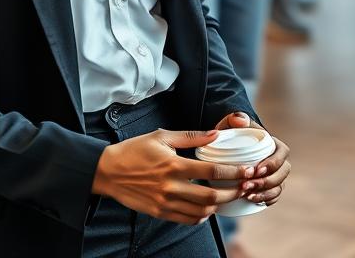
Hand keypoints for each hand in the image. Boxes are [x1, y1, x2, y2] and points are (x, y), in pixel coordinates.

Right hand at [91, 128, 254, 224]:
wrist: (107, 171)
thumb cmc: (135, 150)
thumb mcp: (163, 136)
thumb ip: (192, 137)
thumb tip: (216, 134)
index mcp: (174, 165)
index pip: (211, 171)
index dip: (233, 172)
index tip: (247, 170)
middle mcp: (170, 187)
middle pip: (210, 197)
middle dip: (231, 193)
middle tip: (244, 186)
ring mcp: (164, 203)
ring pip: (200, 212)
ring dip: (218, 206)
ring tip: (229, 196)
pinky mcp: (158, 212)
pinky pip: (185, 219)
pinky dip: (201, 216)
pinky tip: (208, 207)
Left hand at [213, 112, 291, 207]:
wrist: (226, 150)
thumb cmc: (231, 136)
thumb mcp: (230, 125)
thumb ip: (234, 118)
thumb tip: (240, 120)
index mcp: (274, 144)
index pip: (282, 153)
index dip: (273, 163)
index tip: (256, 170)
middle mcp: (278, 160)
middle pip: (283, 173)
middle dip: (267, 181)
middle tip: (246, 185)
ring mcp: (274, 174)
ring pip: (279, 186)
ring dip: (265, 192)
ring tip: (247, 195)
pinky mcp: (268, 187)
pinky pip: (274, 196)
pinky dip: (266, 200)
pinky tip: (253, 201)